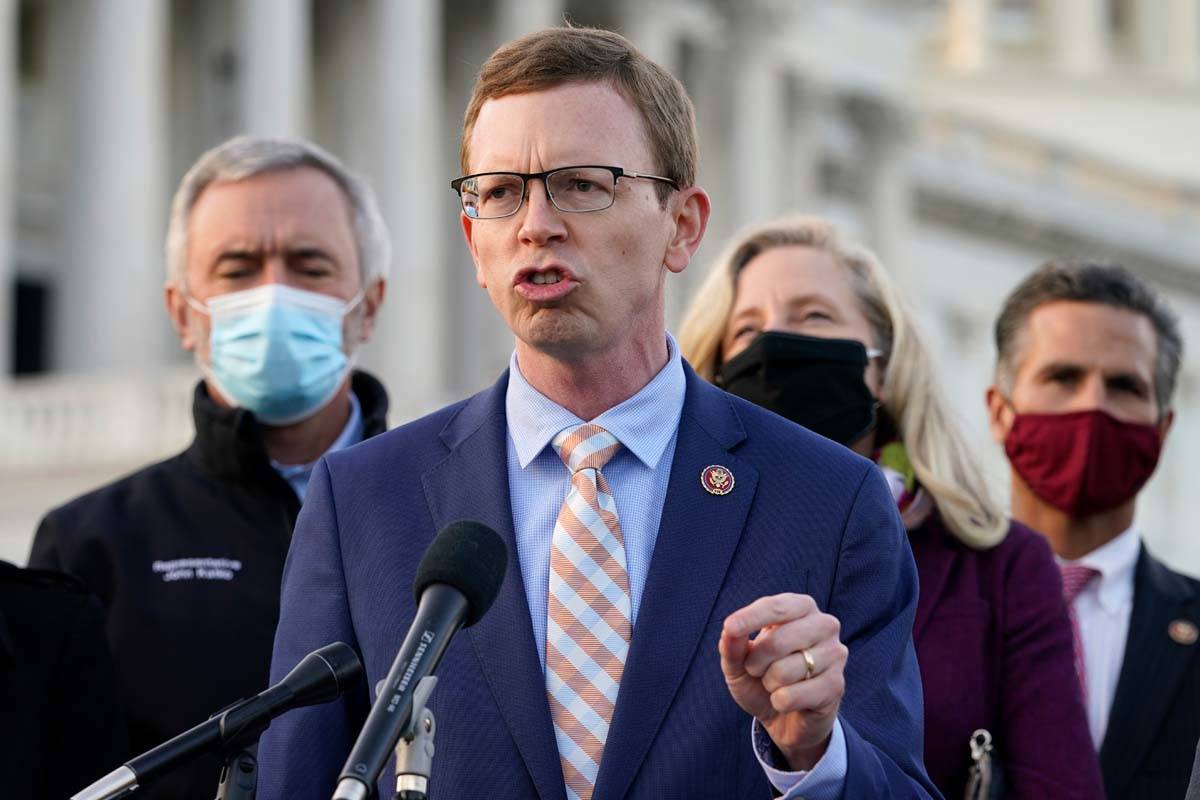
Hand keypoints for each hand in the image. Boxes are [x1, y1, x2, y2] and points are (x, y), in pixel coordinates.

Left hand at [719, 593, 847, 770]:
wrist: (786, 717)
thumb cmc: (762, 677)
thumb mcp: (739, 661)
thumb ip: (732, 644)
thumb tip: (729, 630)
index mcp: (801, 607)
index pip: (777, 607)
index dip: (751, 617)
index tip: (730, 627)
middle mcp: (824, 624)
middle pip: (778, 641)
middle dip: (756, 662)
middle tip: (756, 670)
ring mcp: (835, 654)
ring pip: (784, 672)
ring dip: (769, 684)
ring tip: (775, 684)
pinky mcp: (836, 685)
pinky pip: (792, 696)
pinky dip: (779, 702)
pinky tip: (788, 701)